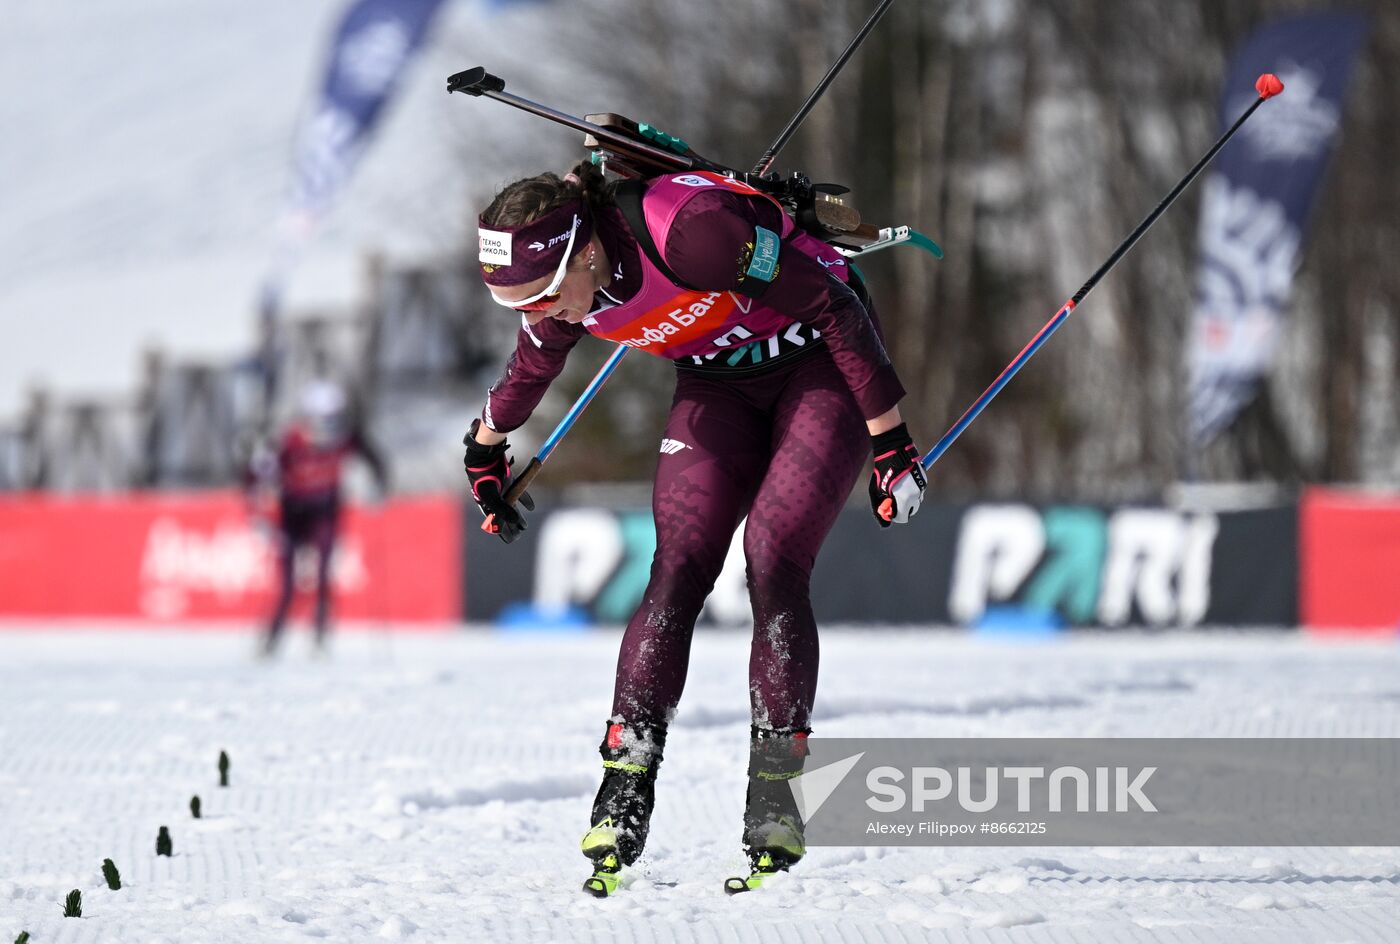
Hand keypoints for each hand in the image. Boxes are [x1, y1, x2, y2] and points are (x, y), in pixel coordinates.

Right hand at [463, 419, 534, 543]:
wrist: (485, 460)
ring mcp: (504, 493)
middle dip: (512, 527)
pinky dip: (526, 502)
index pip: (496, 524)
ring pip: (512, 508)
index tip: (512, 539)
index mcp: (488, 508)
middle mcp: (496, 502)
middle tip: (519, 533)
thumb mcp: (493, 497)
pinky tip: (531, 508)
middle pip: (505, 518)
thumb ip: (503, 510)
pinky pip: (520, 494)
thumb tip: (516, 522)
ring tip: (524, 526)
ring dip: (518, 517)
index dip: (504, 533)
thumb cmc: (486, 480)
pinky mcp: (511, 484)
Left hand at [867, 423, 925, 526]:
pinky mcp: (924, 480)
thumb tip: (885, 523)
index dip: (894, 515)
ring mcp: (922, 487)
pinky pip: (918, 492)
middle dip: (902, 508)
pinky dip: (910, 491)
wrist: (895, 449)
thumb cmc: (883, 470)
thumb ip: (879, 507)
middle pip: (911, 511)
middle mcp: (916, 494)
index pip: (903, 518)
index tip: (887, 507)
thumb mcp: (876, 490)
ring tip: (896, 487)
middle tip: (891, 498)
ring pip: (915, 502)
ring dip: (906, 499)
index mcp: (905, 498)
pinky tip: (902, 481)